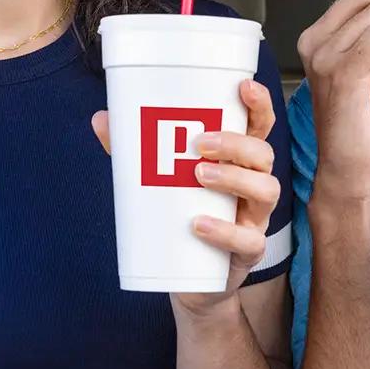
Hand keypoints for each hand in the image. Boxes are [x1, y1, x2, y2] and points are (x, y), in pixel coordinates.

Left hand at [91, 79, 281, 317]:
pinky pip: (250, 240)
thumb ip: (133, 151)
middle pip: (264, 155)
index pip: (259, 127)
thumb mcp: (158, 181)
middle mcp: (254, 185)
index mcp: (238, 161)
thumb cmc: (180, 217)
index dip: (258, 105)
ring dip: (234, 178)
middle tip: (198, 142)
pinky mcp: (248, 252)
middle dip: (236, 144)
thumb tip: (102, 118)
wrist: (188, 281)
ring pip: (266, 190)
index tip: (244, 86)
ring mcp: (255, 219)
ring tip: (198, 174)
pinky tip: (199, 225)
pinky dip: (225, 231)